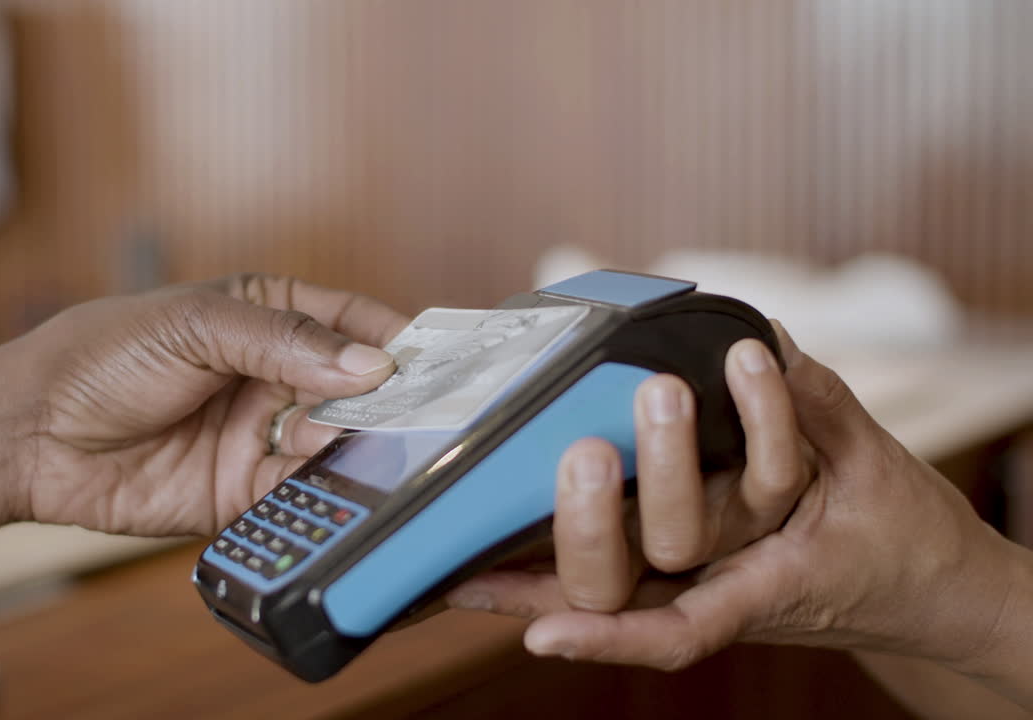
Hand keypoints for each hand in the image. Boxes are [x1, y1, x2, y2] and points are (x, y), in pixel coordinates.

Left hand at [1, 274, 407, 535]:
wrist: (27, 435)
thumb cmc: (99, 356)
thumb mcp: (194, 325)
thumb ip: (283, 341)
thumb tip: (370, 365)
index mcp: (266, 316)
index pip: (351, 321)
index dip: (396, 338)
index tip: (440, 359)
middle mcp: (274, 376)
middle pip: (355, 390)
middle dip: (388, 403)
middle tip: (423, 417)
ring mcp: (261, 435)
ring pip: (336, 444)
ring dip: (357, 450)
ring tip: (376, 453)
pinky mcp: (243, 493)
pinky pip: (300, 494)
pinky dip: (324, 496)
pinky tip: (339, 492)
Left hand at [450, 323, 1032, 708]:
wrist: (923, 588)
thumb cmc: (898, 533)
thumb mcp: (872, 462)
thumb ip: (817, 404)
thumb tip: (760, 339)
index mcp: (774, 582)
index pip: (691, 624)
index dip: (614, 637)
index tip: (540, 632)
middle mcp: (717, 591)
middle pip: (643, 584)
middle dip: (610, 512)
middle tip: (609, 430)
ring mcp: (690, 582)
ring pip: (608, 591)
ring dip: (551, 555)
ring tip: (496, 525)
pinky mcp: (673, 568)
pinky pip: (601, 586)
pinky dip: (531, 585)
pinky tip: (469, 579)